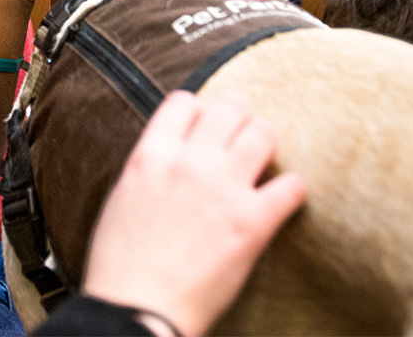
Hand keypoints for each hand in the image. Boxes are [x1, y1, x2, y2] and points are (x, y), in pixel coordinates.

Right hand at [81, 91, 305, 336]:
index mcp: (151, 155)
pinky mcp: (253, 222)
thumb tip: (173, 157)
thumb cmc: (121, 266)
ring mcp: (223, 189)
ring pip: (263, 134)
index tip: (202, 130)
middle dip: (238, 119)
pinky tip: (280, 201)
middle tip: (238, 140)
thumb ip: (152, 167)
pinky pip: (292, 186)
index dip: (198, 114)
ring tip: (261, 164)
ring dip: (264, 146)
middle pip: (231, 106)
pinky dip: (290, 191)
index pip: (184, 101)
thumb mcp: (123, 198)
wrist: (137, 310)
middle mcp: (189, 162)